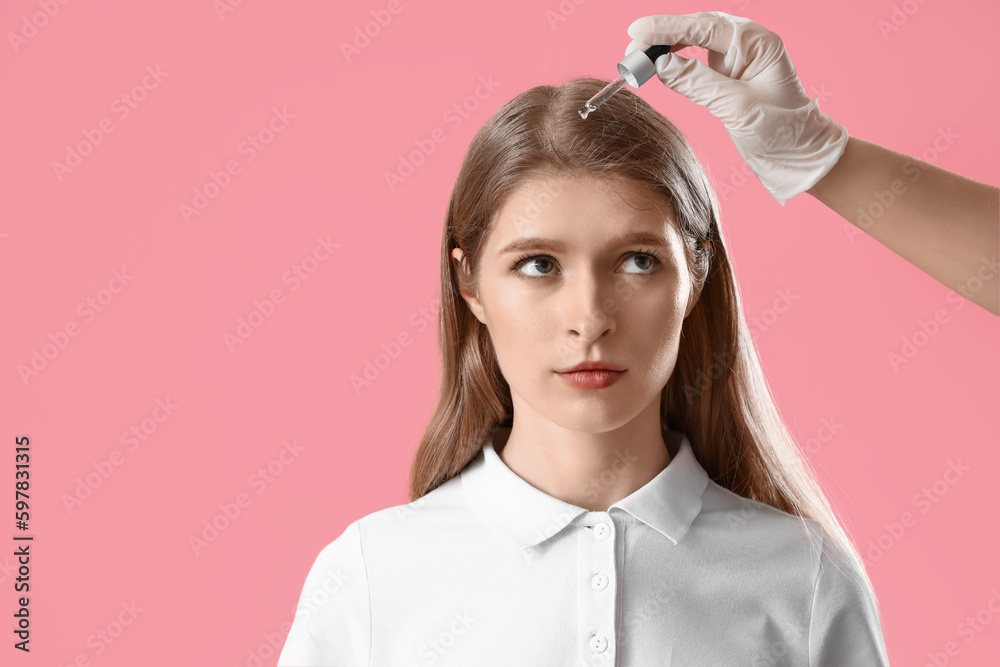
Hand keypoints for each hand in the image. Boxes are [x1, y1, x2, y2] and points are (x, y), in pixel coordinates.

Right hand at [624, 11, 848, 205]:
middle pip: (696, 27)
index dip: (668, 28)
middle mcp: (748, 44)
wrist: (800, 156)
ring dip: (665, 48)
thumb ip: (697, 83)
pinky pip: (695, 59)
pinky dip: (675, 61)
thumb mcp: (736, 109)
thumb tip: (660, 65)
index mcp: (757, 43)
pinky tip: (659, 65)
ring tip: (638, 60)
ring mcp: (738, 58)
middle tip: (631, 51)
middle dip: (661, 36)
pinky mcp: (728, 76)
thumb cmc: (782, 132)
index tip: (637, 32)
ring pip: (694, 40)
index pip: (704, 26)